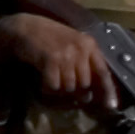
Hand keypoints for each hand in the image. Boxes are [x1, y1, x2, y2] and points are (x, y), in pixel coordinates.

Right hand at [0, 15, 115, 110]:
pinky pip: (54, 85)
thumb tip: (91, 92)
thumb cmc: (48, 37)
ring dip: (60, 90)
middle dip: (75, 91)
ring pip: (70, 86)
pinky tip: (43, 84)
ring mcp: (66, 54)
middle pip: (85, 83)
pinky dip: (48, 89)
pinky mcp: (50, 59)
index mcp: (89, 45)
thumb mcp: (72, 44)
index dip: (108, 91)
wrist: (24, 27)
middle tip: (64, 90)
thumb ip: (84, 62)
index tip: (110, 107)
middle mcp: (81, 49)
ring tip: (51, 84)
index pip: (103, 72)